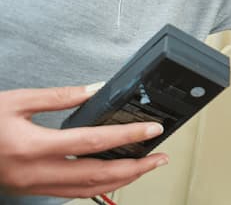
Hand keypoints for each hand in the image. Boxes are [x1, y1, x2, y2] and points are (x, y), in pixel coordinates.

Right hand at [0, 85, 167, 198]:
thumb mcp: (16, 101)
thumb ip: (59, 96)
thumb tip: (95, 89)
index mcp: (33, 146)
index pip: (93, 142)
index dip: (126, 136)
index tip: (152, 130)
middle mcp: (36, 172)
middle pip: (97, 176)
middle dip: (135, 168)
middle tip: (161, 157)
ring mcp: (34, 186)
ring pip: (87, 190)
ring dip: (122, 180)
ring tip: (146, 167)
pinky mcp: (32, 189)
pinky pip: (72, 193)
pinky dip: (98, 186)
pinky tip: (114, 176)